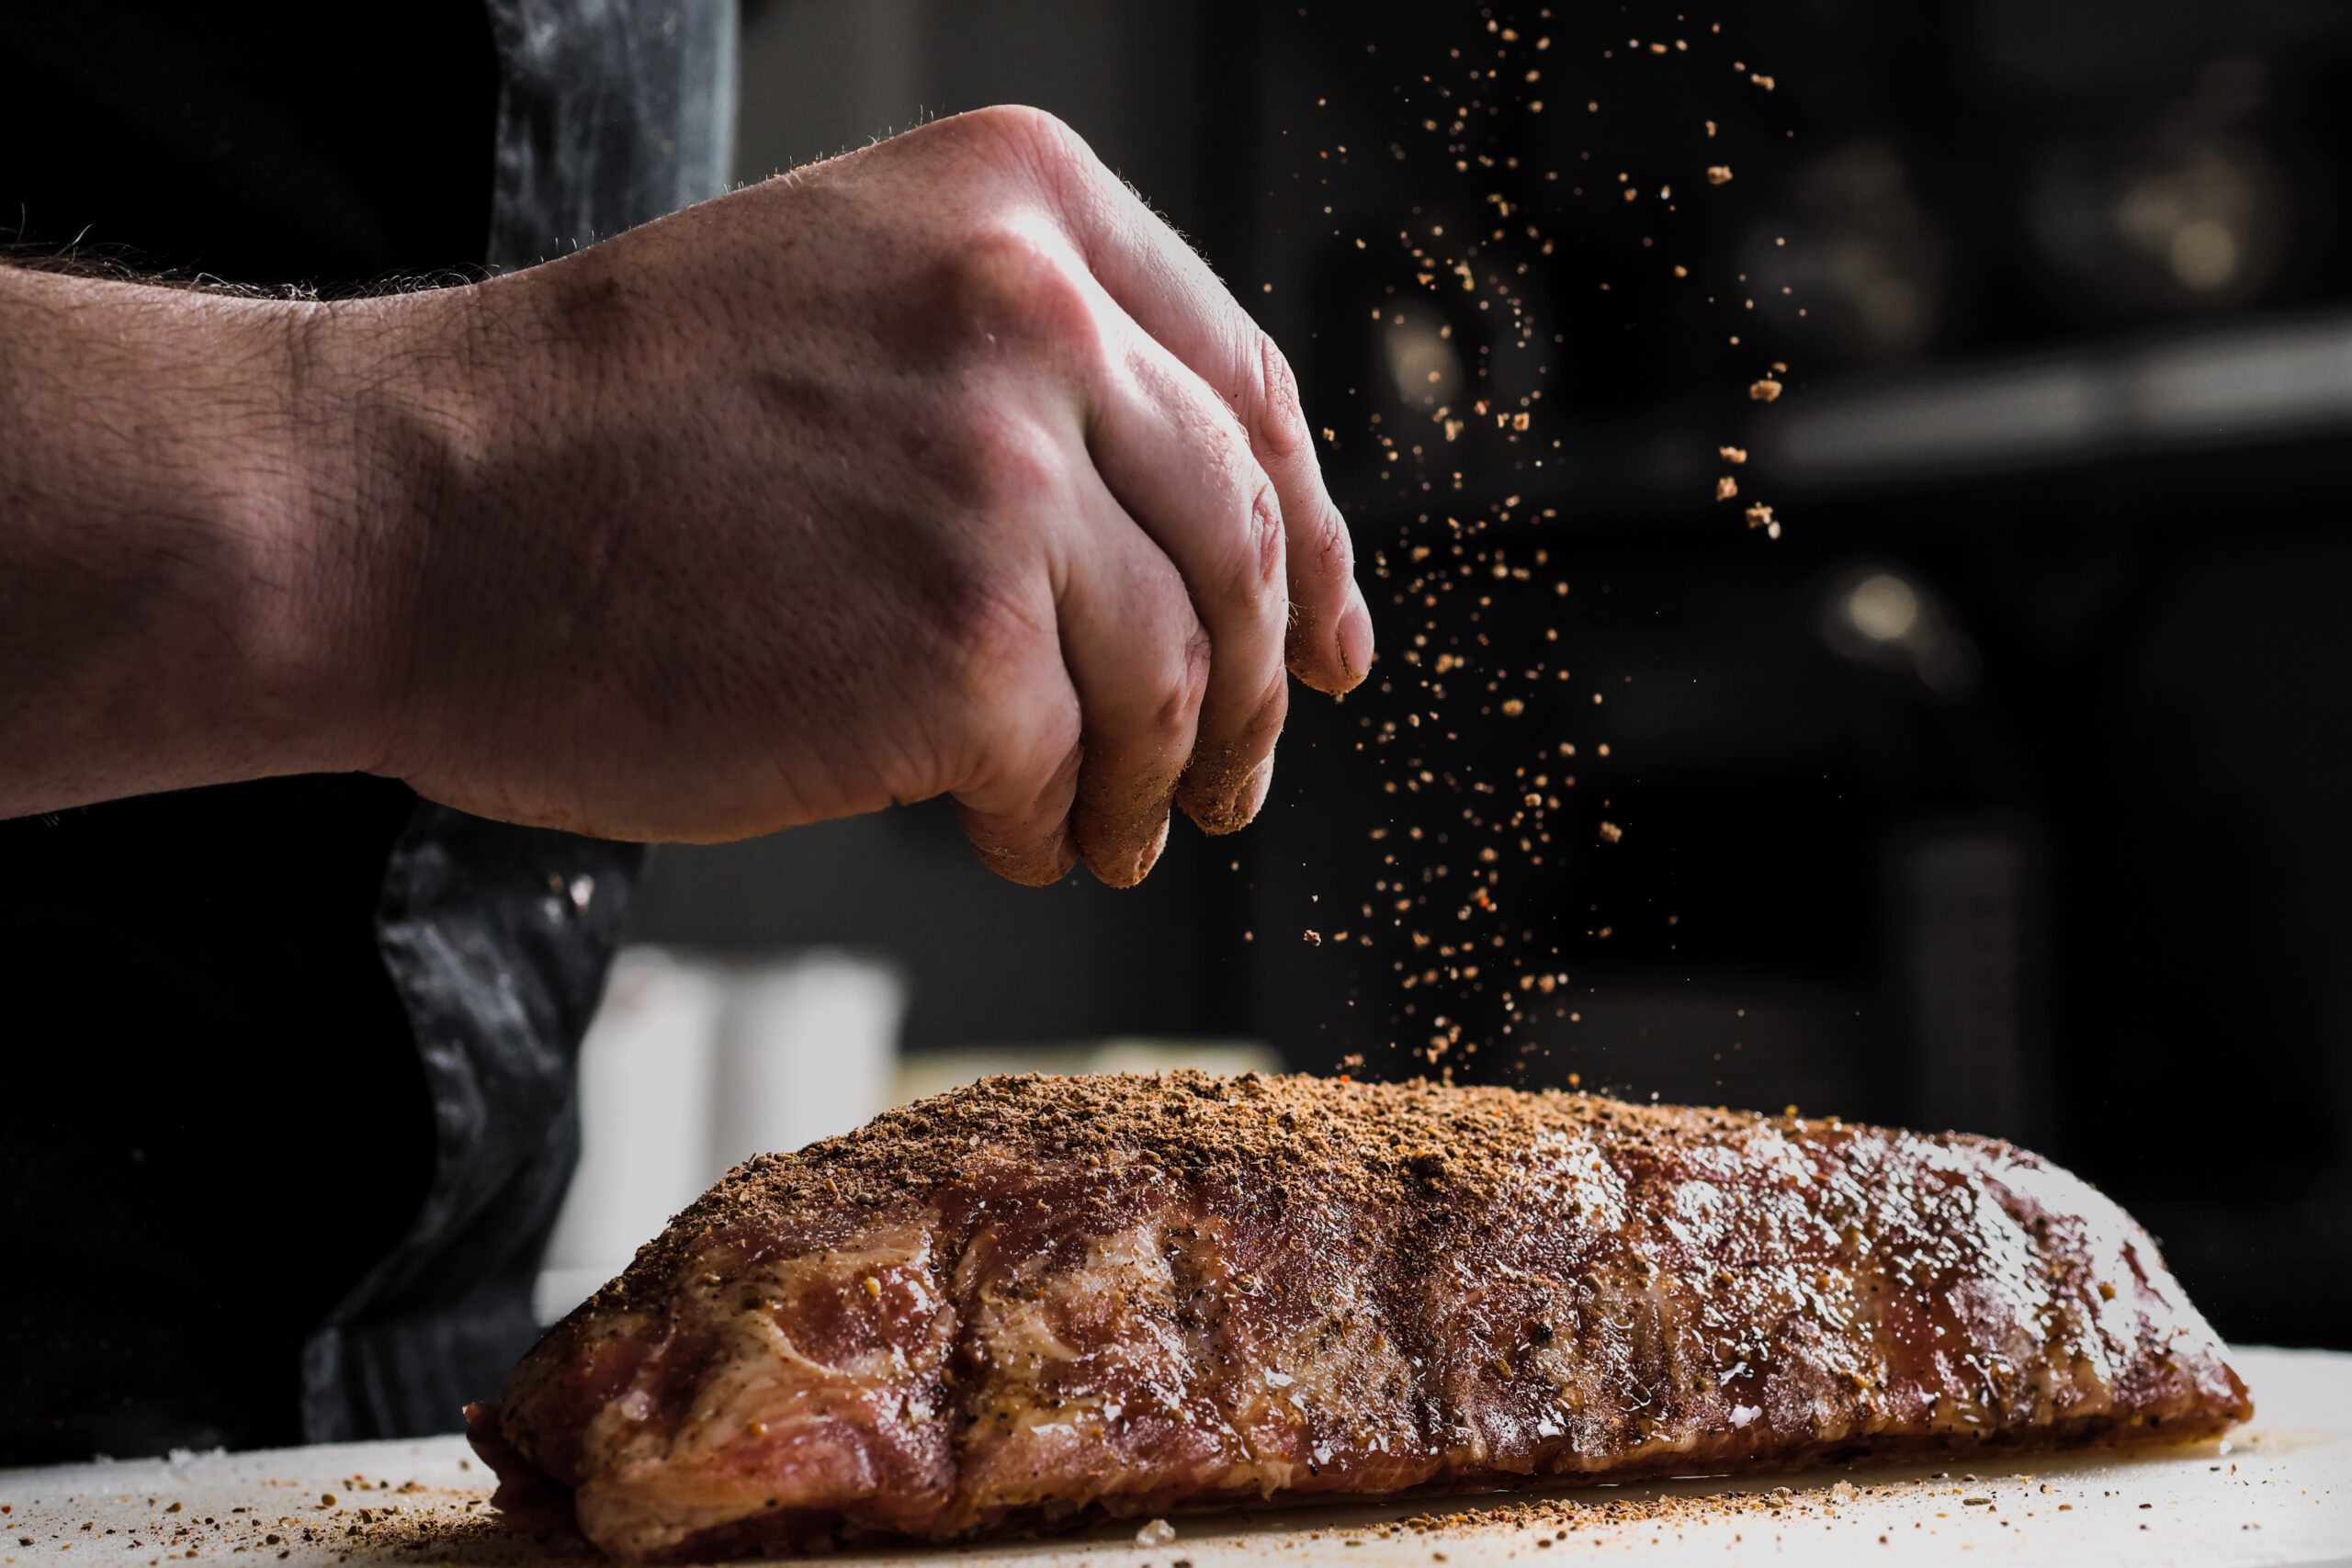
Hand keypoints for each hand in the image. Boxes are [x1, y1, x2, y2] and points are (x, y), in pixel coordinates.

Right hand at [331, 105, 1372, 884]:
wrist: (399, 517)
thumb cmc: (593, 438)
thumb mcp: (847, 306)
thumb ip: (1024, 376)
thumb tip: (1187, 536)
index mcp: (1021, 202)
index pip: (1246, 389)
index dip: (1315, 534)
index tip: (1333, 642)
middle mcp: (1036, 311)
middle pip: (1244, 539)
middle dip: (1263, 686)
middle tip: (1244, 773)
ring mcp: (1007, 478)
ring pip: (1182, 672)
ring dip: (1165, 778)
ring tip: (1112, 833)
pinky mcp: (962, 647)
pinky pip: (1076, 764)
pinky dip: (1059, 821)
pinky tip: (1017, 837)